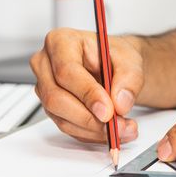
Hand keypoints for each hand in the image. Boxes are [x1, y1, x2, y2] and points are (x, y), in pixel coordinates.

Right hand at [30, 28, 143, 142]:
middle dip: (90, 118)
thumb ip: (129, 79)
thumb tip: (119, 102)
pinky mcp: (53, 109)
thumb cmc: (114, 57)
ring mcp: (45, 89)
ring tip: (122, 129)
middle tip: (117, 125)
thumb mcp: (130, 60)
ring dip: (94, 130)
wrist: (113, 68)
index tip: (108, 110)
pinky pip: (68, 128)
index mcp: (60, 42)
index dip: (87, 93)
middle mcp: (46, 65)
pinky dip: (92, 134)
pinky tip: (110, 131)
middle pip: (56, 98)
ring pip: (62, 118)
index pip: (66, 71)